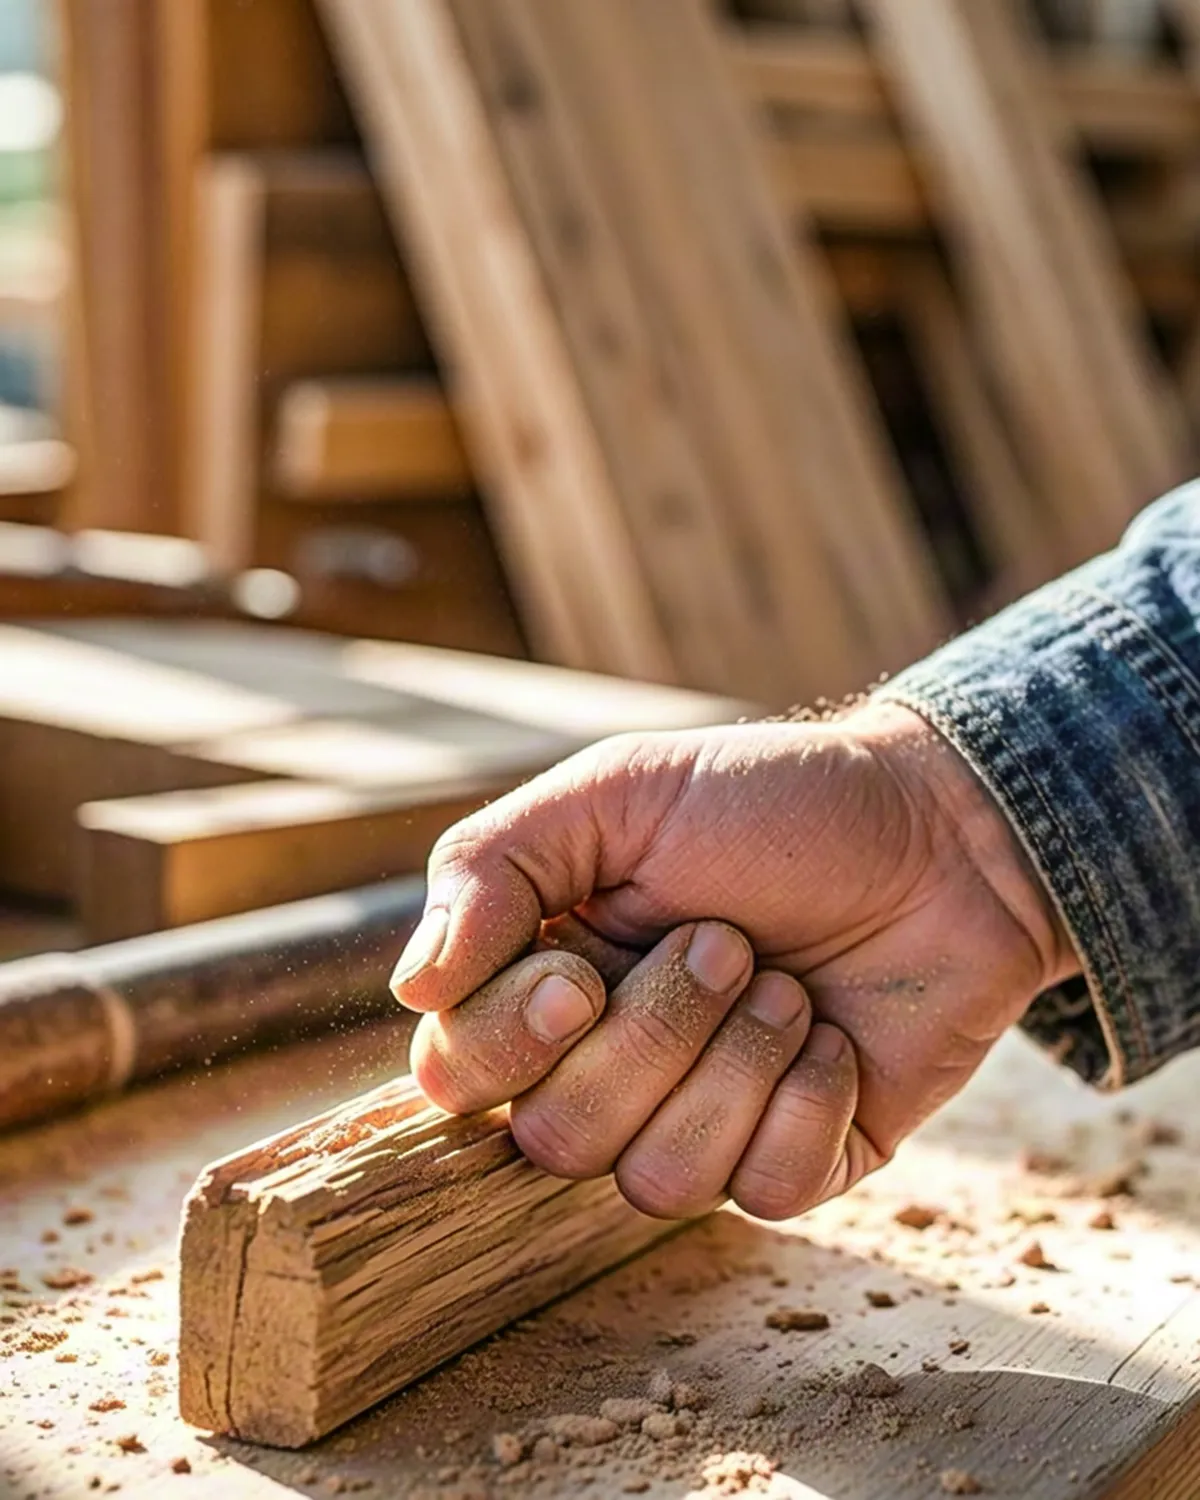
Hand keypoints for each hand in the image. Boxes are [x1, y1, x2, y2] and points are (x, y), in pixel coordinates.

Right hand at [392, 703, 1076, 1219]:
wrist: (939, 835)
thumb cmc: (770, 803)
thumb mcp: (618, 792)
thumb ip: (494, 867)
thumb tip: (412, 989)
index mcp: (546, 978)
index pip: (456, 1072)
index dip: (510, 1043)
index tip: (582, 974)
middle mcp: (608, 1066)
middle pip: (557, 1137)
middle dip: (655, 1033)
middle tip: (728, 940)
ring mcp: (701, 1122)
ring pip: (656, 1182)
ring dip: (735, 1064)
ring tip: (788, 984)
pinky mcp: (793, 1161)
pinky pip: (762, 1191)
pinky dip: (807, 1101)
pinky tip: (835, 1038)